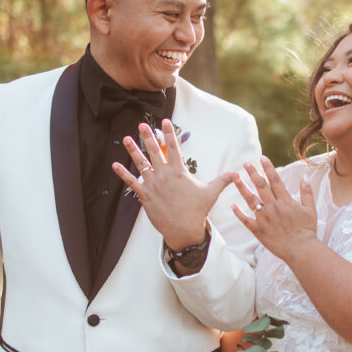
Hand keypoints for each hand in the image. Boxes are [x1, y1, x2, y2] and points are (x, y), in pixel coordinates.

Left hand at [113, 120, 236, 250]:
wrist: (184, 230)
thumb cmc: (197, 211)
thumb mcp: (211, 193)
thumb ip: (222, 181)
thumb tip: (236, 174)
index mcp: (179, 172)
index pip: (173, 148)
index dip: (169, 134)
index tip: (164, 122)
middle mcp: (164, 176)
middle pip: (155, 152)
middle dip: (148, 137)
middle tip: (142, 125)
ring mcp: (153, 185)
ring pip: (141, 164)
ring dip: (133, 150)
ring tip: (126, 139)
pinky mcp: (145, 196)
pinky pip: (132, 182)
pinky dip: (123, 174)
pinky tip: (115, 165)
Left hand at [232, 157, 317, 262]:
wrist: (300, 250)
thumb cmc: (307, 230)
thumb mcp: (310, 209)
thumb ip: (307, 192)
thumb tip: (304, 177)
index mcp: (285, 201)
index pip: (275, 180)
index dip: (268, 168)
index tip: (262, 158)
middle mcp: (273, 207)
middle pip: (261, 186)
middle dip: (252, 173)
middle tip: (245, 163)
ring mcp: (264, 218)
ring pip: (251, 200)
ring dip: (242, 188)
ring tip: (235, 178)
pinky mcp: (258, 230)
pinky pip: (246, 220)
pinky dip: (238, 213)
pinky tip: (232, 205)